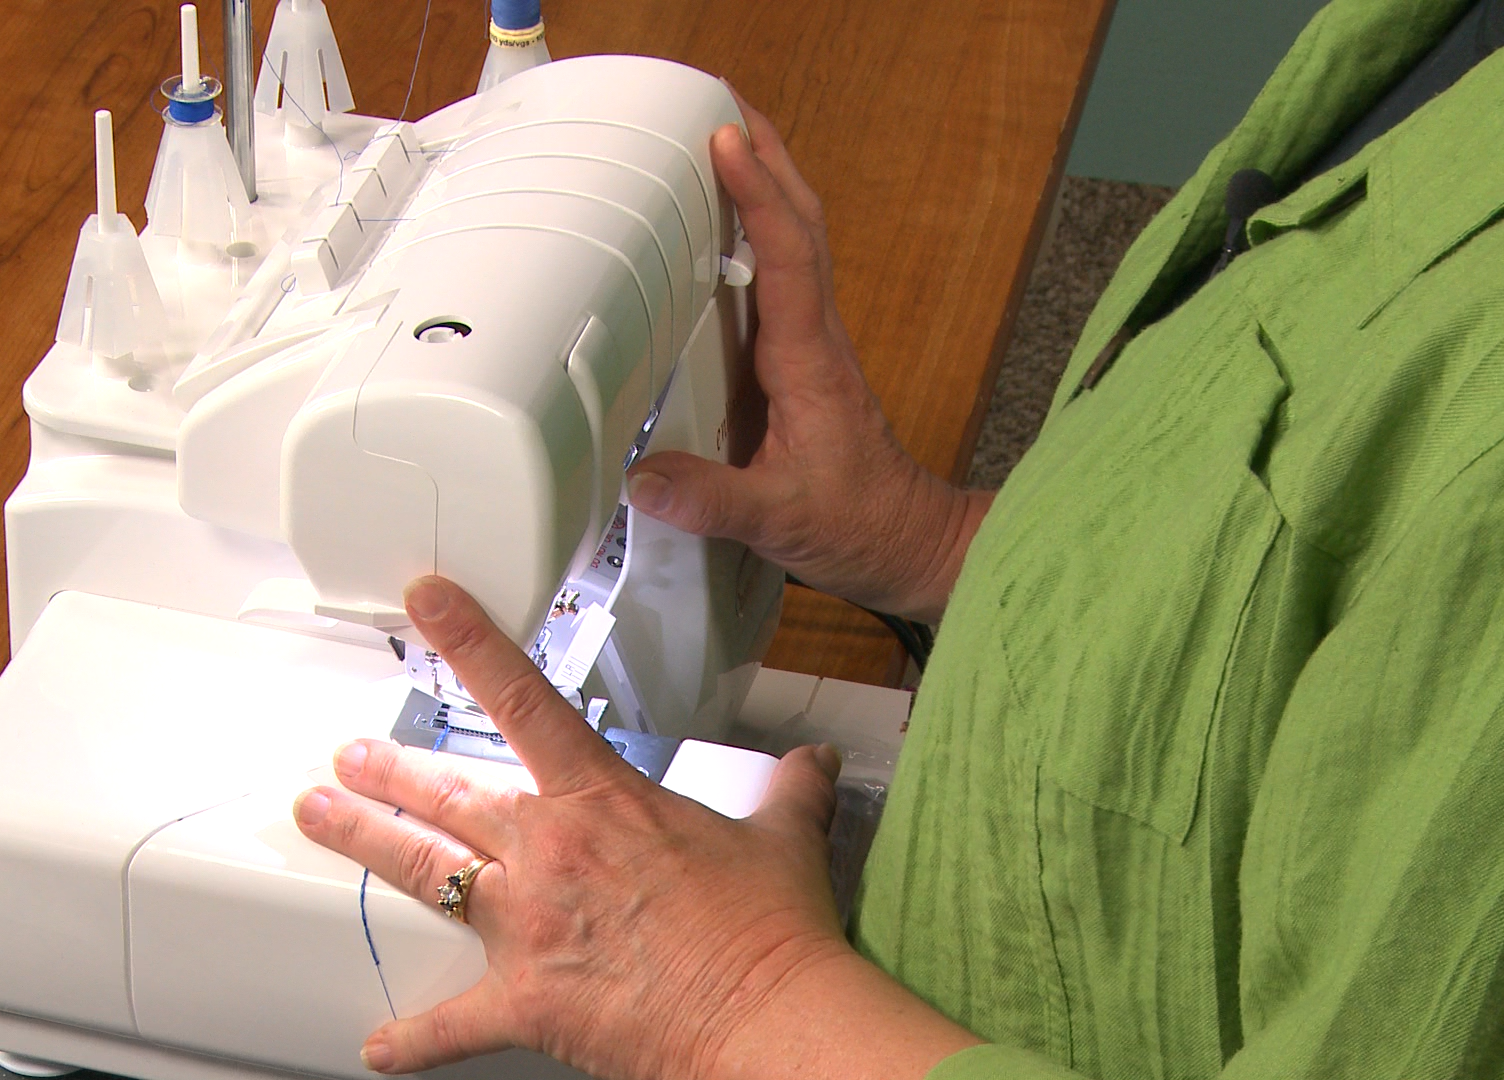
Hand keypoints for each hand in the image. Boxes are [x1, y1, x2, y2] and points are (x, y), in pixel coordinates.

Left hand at [293, 577, 979, 1079]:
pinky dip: (411, 1040)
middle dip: (388, 769)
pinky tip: (376, 1046)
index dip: (470, 641)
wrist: (764, 1018)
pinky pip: (451, 1024)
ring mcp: (526, 924)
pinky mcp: (523, 1000)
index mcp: (604, 800)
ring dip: (361, 840)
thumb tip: (816, 768)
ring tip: (316, 816)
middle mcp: (549, 851)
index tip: (427, 601)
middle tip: (348, 754)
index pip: (525, 699)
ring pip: (421, 870)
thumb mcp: (783, 842)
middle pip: (447, 794)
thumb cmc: (769, 933)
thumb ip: (787, 793)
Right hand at [624, 95, 989, 623]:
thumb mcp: (781, 520)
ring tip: (726, 142)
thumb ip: (713, 500)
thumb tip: (645, 478)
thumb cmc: (857, 526)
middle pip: (801, 224)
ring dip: (768, 185)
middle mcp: (814, 341)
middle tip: (724, 106)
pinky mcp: (802, 364)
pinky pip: (783, 277)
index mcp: (808, 362)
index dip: (757, 194)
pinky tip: (727, 231)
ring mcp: (812, 347)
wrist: (906, 543)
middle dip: (768, 158)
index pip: (788, 256)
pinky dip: (760, 233)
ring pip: (798, 243)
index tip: (726, 143)